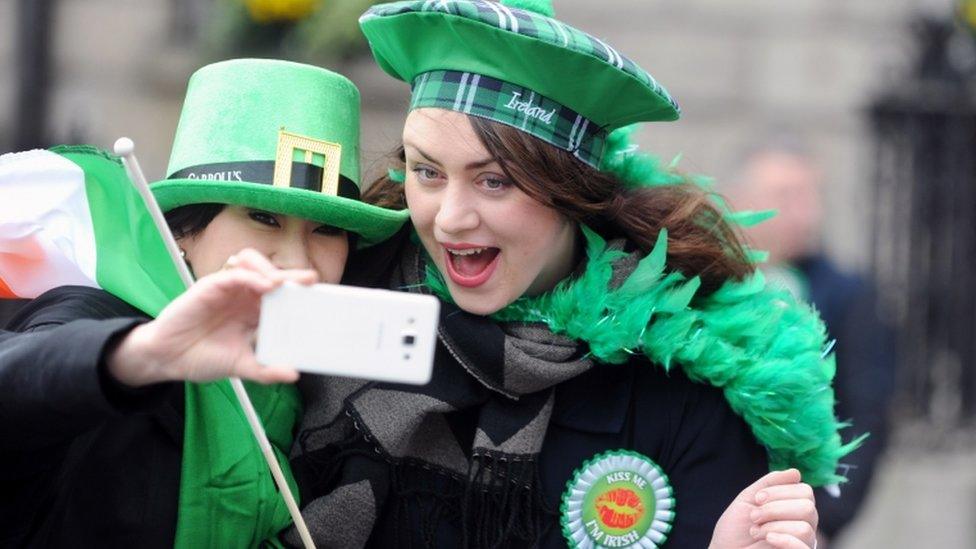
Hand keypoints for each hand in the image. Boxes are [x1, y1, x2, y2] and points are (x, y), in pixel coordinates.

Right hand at [108, 249, 316, 385]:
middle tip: (310, 281)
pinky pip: (232, 275)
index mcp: (253, 311)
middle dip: (291, 275)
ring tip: (285, 283)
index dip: (297, 291)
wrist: (167, 359)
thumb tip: (292, 375)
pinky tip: (263, 286)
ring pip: (252, 265)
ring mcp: (227, 289)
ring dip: (270, 270)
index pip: (280, 295)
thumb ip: (265, 371)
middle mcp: (243, 296)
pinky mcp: (209, 286)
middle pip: (270, 274)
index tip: (319, 294)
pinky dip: (250, 277)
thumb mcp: (240, 366)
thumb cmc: (202, 357)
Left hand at [709, 469, 817, 548]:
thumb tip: (795, 472)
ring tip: (755, 531)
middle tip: (754, 516)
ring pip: (804, 527)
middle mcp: (803, 525)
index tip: (757, 498)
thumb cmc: (736, 529)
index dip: (780, 491)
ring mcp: (801, 543)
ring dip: (773, 526)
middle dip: (775, 509)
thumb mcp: (749, 498)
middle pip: (807, 507)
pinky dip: (785, 540)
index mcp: (794, 508)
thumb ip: (770, 483)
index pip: (805, 491)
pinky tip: (768, 539)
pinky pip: (804, 547)